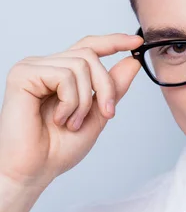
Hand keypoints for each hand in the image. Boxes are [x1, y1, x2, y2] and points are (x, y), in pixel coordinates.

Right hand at [0, 33, 143, 189]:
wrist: (34, 171)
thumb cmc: (57, 149)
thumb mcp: (96, 115)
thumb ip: (112, 89)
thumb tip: (132, 62)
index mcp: (60, 74)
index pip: (88, 47)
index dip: (113, 41)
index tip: (137, 41)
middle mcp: (45, 66)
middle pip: (89, 55)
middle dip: (105, 85)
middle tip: (107, 113)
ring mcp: (32, 68)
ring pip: (80, 64)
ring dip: (85, 100)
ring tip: (72, 123)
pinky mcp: (23, 75)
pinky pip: (64, 75)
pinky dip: (70, 101)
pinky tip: (59, 119)